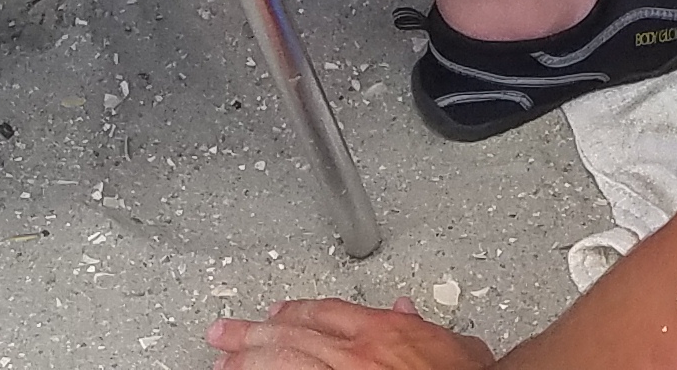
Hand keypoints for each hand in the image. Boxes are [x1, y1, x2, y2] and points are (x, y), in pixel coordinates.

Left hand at [211, 298, 491, 368]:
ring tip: (225, 363)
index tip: (274, 316)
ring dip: (250, 361)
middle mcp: (356, 355)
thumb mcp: (454, 347)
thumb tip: (407, 312)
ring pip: (283, 364)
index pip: (324, 312)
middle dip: (252, 334)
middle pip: (291, 337)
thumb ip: (424, 327)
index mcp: (384, 332)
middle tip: (223, 335)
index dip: (293, 313)